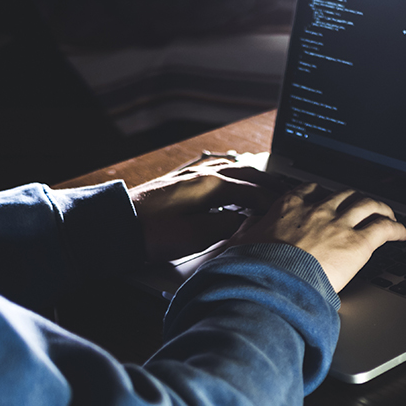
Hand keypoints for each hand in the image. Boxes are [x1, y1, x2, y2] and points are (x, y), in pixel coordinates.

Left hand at [129, 158, 280, 262]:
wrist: (116, 225)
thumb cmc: (152, 233)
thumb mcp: (195, 236)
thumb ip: (227, 227)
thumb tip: (249, 222)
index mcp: (210, 185)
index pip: (252, 191)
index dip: (273, 202)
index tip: (289, 210)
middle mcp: (203, 174)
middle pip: (246, 174)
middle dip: (269, 184)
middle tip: (289, 192)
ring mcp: (190, 175)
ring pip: (231, 169)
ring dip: (252, 176)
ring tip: (268, 184)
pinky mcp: (180, 181)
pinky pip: (215, 170)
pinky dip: (233, 174)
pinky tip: (233, 177)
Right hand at [230, 182, 405, 292]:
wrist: (269, 282)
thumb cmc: (252, 268)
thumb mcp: (239, 244)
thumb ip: (245, 234)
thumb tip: (241, 232)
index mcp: (288, 206)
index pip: (311, 189)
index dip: (323, 194)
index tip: (326, 199)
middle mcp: (317, 209)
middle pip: (344, 194)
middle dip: (356, 199)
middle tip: (362, 206)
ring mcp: (339, 224)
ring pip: (368, 204)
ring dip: (381, 208)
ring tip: (387, 215)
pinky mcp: (357, 244)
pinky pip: (384, 228)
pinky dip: (396, 228)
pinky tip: (402, 234)